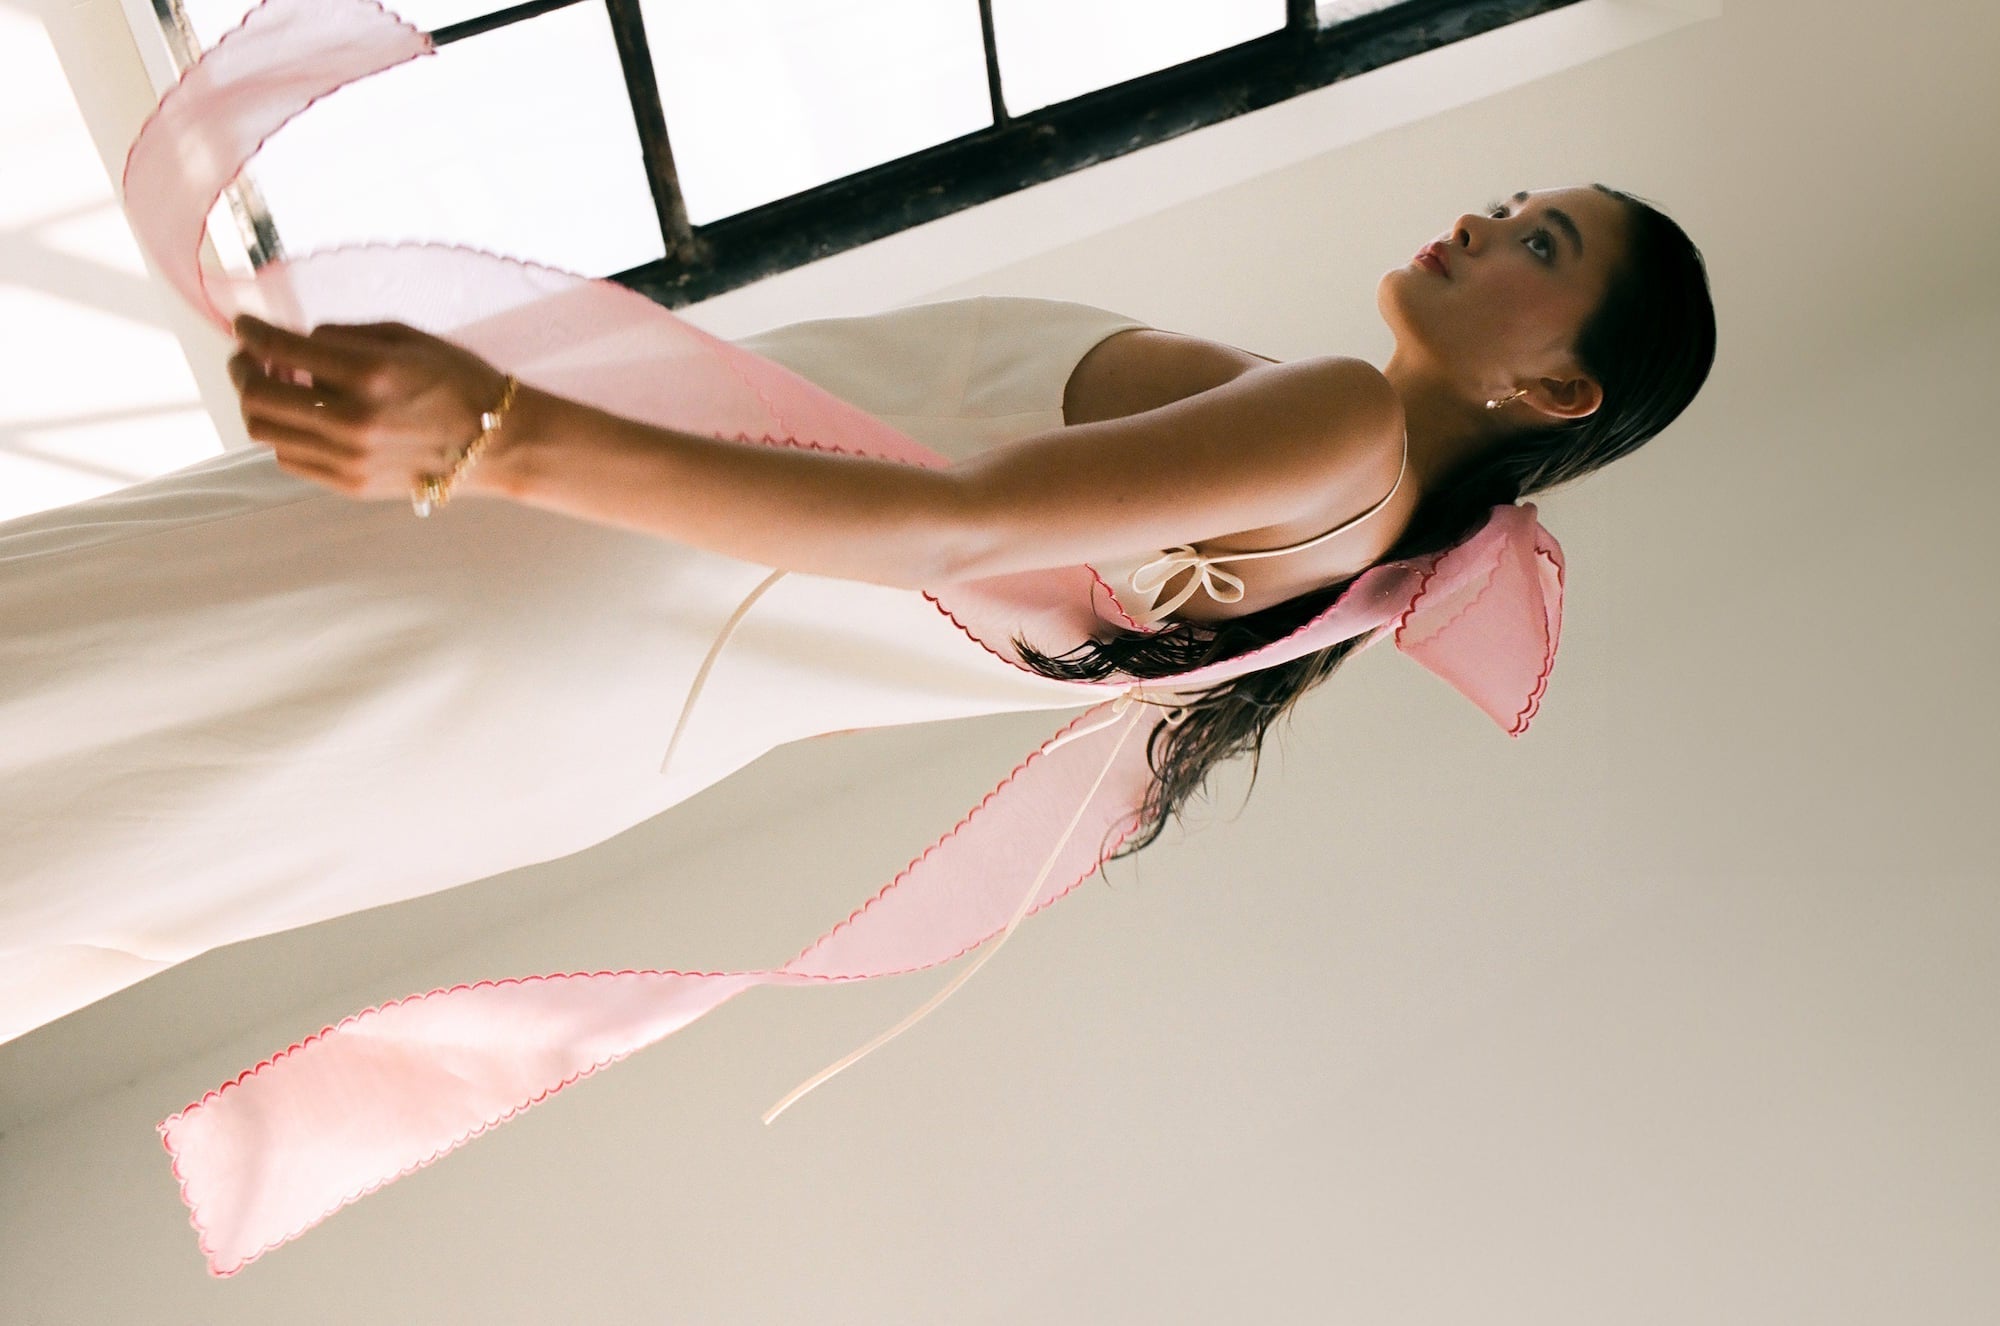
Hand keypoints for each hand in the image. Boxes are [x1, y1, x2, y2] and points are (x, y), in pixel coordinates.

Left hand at [226, 315, 512, 501]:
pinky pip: (290, 458)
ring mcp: (349, 458)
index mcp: (369, 372)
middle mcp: (352, 418)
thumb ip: (344, 335)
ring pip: (265, 431)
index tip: (242, 323)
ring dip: (257, 403)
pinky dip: (283, 434)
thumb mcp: (406, 337)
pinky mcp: (351, 484)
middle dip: (242, 368)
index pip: (279, 348)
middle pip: (257, 394)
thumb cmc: (458, 381)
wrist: (497, 443)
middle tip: (248, 357)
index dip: (249, 331)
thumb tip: (295, 342)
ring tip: (274, 388)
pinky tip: (301, 419)